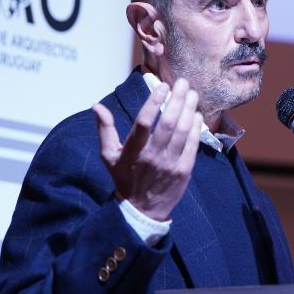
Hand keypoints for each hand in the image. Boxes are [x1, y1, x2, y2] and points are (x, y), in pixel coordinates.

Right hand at [93, 78, 201, 221]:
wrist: (142, 210)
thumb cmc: (125, 177)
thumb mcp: (109, 156)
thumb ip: (105, 130)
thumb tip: (97, 106)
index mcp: (132, 151)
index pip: (143, 122)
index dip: (154, 102)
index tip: (163, 86)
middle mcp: (152, 156)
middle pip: (167, 123)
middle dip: (177, 100)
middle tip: (183, 83)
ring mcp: (170, 164)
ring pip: (182, 132)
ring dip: (189, 110)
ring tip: (192, 94)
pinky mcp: (184, 171)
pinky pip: (192, 145)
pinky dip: (196, 128)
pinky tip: (196, 115)